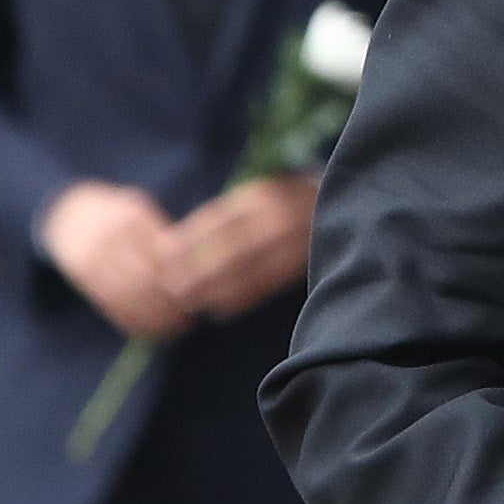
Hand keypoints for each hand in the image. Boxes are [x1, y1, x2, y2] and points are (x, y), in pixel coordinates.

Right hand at [39, 180, 188, 342]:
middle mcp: (110, 238)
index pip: (163, 255)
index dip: (183, 279)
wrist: (65, 214)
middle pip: (145, 279)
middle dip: (168, 305)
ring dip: (151, 319)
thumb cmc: (115, 215)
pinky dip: (129, 322)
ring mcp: (93, 258)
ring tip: (172, 330)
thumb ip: (162, 235)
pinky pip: (108, 304)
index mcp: (131, 218)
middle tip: (188, 321)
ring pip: (127, 296)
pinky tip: (146, 331)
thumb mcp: (138, 210)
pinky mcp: (82, 276)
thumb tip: (192, 269)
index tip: (200, 296)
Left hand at [163, 174, 316, 323]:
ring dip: (215, 287)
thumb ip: (227, 218)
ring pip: (247, 267)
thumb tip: (177, 246)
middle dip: (197, 269)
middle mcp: (275, 215)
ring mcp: (292, 239)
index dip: (188, 240)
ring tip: (190, 302)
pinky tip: (220, 308)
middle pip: (228, 245)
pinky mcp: (304, 261)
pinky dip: (242, 297)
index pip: (215, 219)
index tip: (163, 258)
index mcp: (258, 195)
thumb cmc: (285, 205)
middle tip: (171, 288)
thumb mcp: (256, 199)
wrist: (340, 205)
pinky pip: (268, 283)